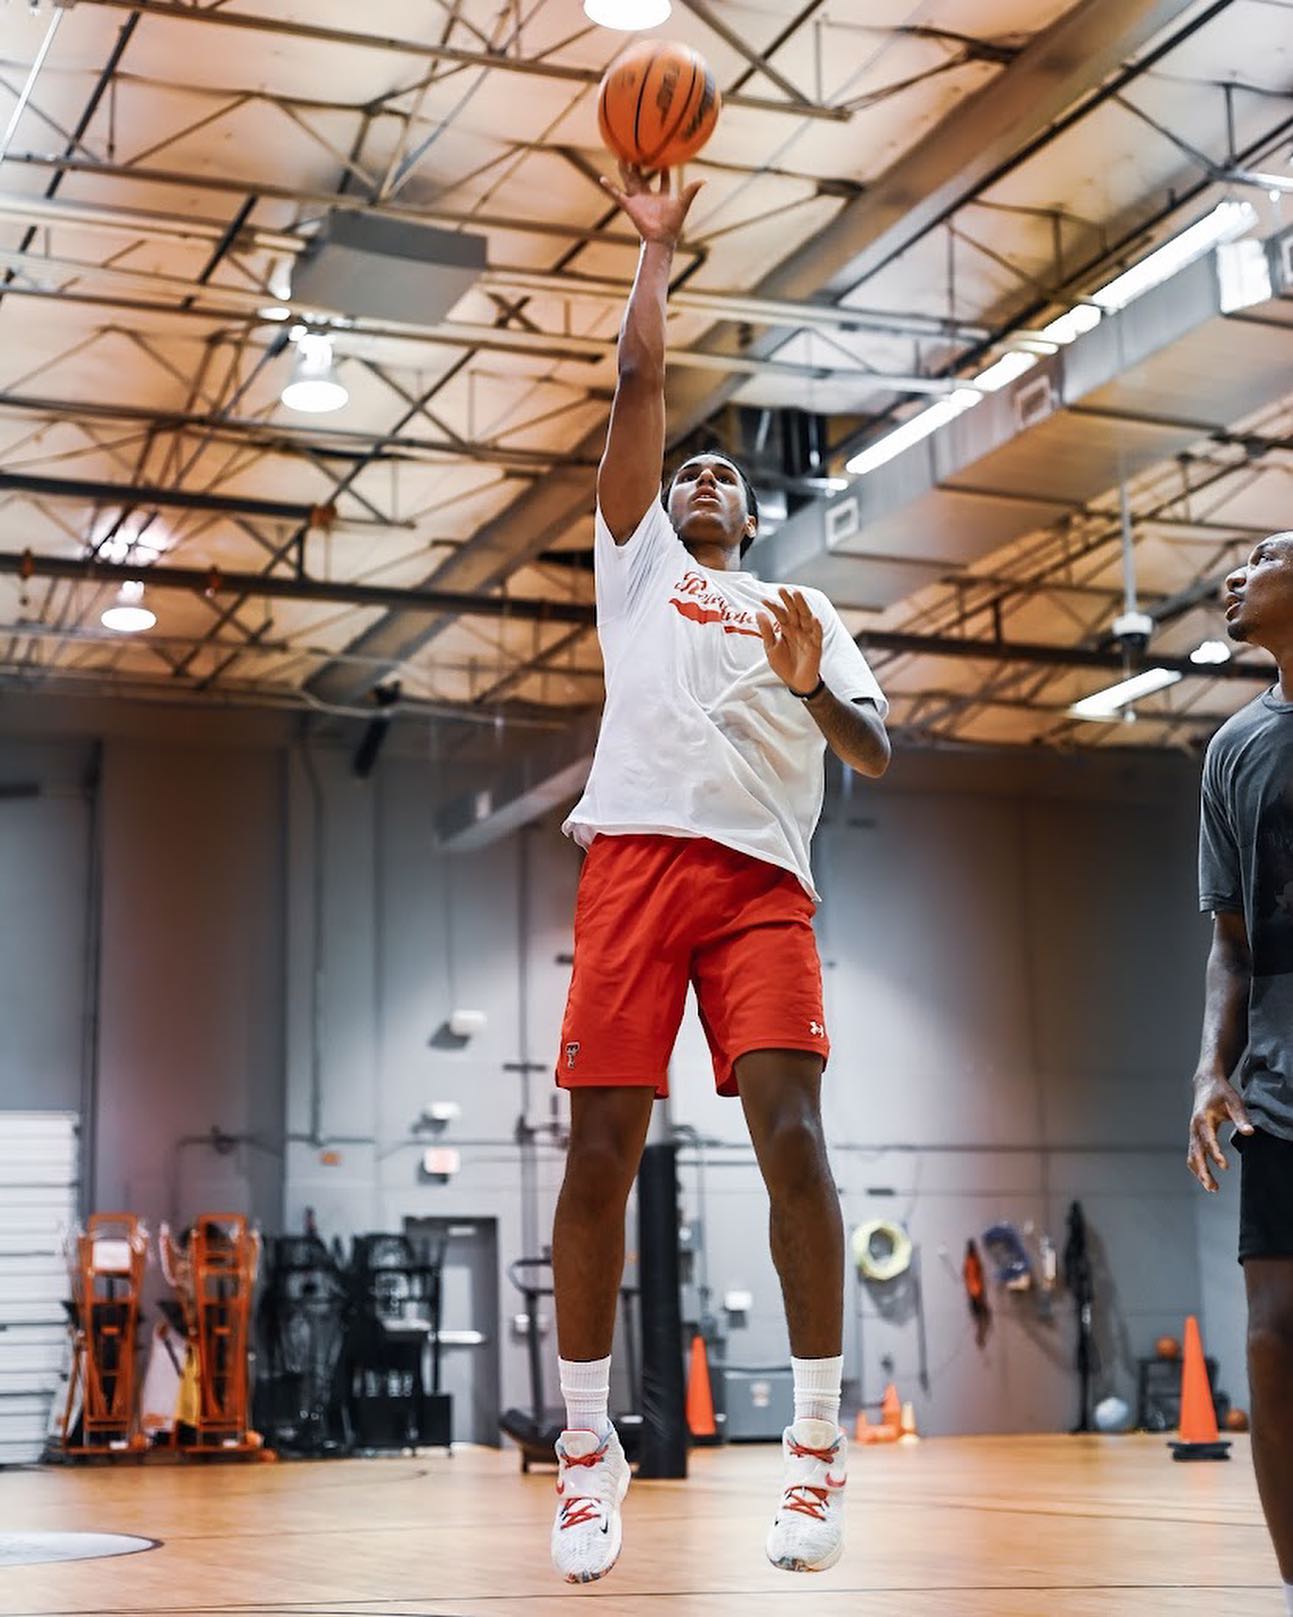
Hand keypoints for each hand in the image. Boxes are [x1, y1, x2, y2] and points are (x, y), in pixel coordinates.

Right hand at [599, 162, 702, 246]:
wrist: (661, 237)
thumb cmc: (672, 224)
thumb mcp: (683, 203)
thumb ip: (691, 191)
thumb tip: (705, 180)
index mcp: (662, 196)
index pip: (663, 179)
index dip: (664, 169)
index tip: (664, 157)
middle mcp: (648, 196)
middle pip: (643, 177)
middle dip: (640, 164)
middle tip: (636, 150)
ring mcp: (638, 200)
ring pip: (629, 180)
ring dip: (625, 169)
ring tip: (620, 155)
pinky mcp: (629, 205)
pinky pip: (617, 194)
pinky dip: (609, 187)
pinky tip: (601, 179)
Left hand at [757, 587, 822, 694]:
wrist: (796, 682)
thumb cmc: (784, 665)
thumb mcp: (771, 648)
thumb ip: (766, 631)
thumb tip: (758, 612)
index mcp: (787, 629)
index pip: (781, 614)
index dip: (773, 606)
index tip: (763, 599)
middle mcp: (798, 630)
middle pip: (794, 612)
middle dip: (789, 601)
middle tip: (782, 589)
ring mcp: (808, 636)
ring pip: (806, 618)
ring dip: (802, 607)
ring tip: (797, 595)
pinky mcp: (816, 646)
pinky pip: (817, 635)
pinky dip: (816, 627)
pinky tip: (814, 619)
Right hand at [1186, 1074, 1253, 1190]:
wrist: (1205, 1083)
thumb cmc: (1221, 1092)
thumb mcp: (1234, 1102)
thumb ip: (1241, 1118)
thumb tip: (1249, 1133)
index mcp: (1202, 1119)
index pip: (1208, 1141)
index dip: (1215, 1154)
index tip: (1225, 1166)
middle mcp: (1194, 1128)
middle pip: (1195, 1154)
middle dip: (1203, 1172)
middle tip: (1213, 1187)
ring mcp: (1192, 1133)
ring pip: (1192, 1157)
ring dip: (1200, 1173)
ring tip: (1212, 1187)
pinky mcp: (1194, 1135)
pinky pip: (1192, 1154)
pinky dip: (1197, 1167)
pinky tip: (1206, 1176)